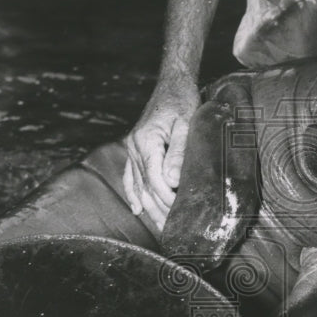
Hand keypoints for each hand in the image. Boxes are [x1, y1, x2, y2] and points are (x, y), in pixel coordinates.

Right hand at [123, 76, 199, 231]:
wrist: (172, 84)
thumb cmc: (183, 101)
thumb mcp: (186, 123)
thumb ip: (179, 153)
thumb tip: (173, 181)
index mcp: (145, 142)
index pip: (154, 180)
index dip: (166, 199)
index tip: (180, 213)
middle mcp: (134, 148)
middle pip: (144, 187)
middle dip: (159, 211)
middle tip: (173, 232)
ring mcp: (131, 149)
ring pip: (137, 186)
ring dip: (148, 208)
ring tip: (160, 228)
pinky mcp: (134, 150)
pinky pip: (130, 177)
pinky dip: (133, 194)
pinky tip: (137, 210)